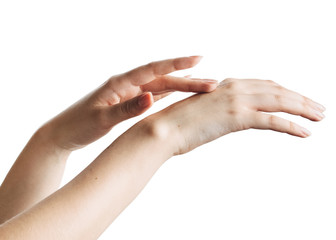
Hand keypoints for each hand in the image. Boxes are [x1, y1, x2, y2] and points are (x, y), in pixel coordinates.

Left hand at [42, 56, 217, 150]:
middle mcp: (128, 85)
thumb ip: (126, 109)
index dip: (176, 64)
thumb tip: (150, 97)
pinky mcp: (130, 103)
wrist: (64, 134)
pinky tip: (181, 92)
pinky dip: (170, 94)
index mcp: (120, 83)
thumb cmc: (78, 125)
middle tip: (213, 83)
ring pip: (162, 87)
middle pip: (163, 79)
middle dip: (188, 80)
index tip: (198, 60)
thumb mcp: (101, 118)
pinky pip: (155, 97)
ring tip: (204, 86)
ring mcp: (130, 93)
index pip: (153, 70)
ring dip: (183, 87)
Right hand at [151, 78, 325, 154]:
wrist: (161, 129)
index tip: (298, 99)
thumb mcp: (201, 112)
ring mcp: (235, 101)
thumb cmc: (177, 124)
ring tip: (319, 117)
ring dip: (303, 109)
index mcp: (226, 85)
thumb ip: (218, 110)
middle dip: (301, 99)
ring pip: (279, 102)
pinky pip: (271, 120)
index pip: (264, 85)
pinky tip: (305, 133)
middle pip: (277, 90)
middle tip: (318, 108)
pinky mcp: (235, 117)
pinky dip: (291, 126)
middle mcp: (234, 88)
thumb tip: (227, 117)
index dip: (285, 92)